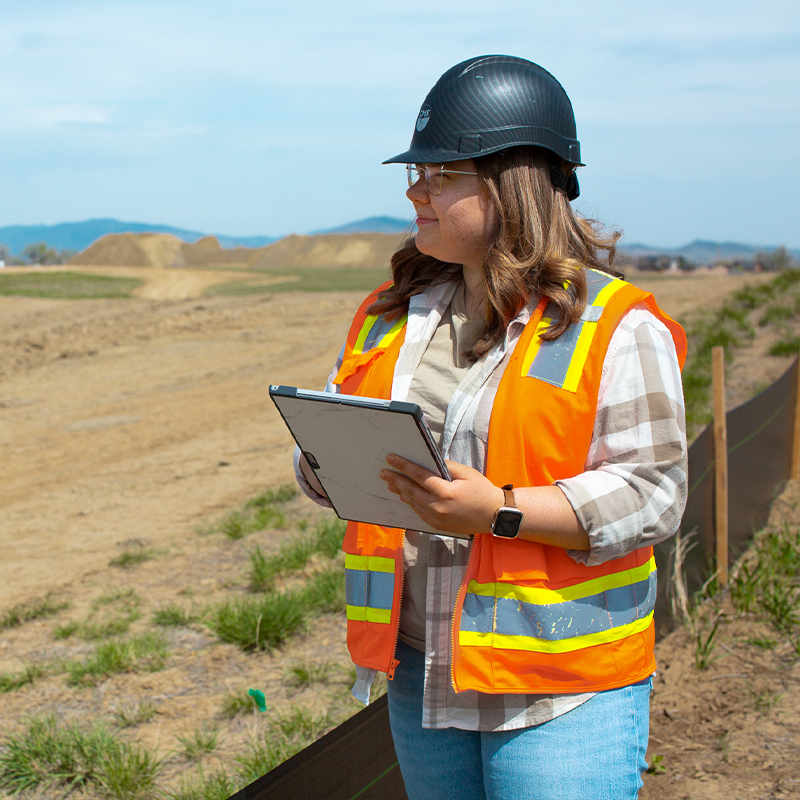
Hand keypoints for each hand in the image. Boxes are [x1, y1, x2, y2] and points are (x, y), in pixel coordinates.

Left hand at [379, 454, 503, 535]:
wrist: (494, 515)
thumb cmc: (482, 491)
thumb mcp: (466, 473)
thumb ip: (446, 466)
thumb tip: (428, 462)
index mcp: (446, 492)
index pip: (419, 476)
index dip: (403, 466)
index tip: (391, 459)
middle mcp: (438, 507)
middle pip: (411, 491)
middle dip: (396, 480)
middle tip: (383, 472)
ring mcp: (436, 518)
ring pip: (413, 503)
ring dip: (401, 492)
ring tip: (391, 483)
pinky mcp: (437, 525)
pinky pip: (419, 512)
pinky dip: (411, 502)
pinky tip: (405, 496)